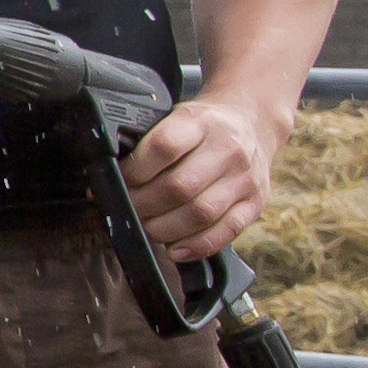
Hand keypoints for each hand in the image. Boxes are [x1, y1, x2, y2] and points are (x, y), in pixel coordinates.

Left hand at [120, 93, 281, 264]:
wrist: (251, 123)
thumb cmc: (202, 127)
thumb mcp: (176, 118)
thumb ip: (150, 143)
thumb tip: (112, 175)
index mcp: (200, 123)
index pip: (163, 147)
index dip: (134, 170)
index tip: (117, 180)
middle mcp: (227, 150)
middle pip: (179, 187)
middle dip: (142, 205)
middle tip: (127, 209)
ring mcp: (244, 178)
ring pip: (200, 213)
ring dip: (164, 229)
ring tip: (147, 227)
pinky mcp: (255, 203)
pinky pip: (226, 232)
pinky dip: (196, 246)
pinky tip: (175, 249)